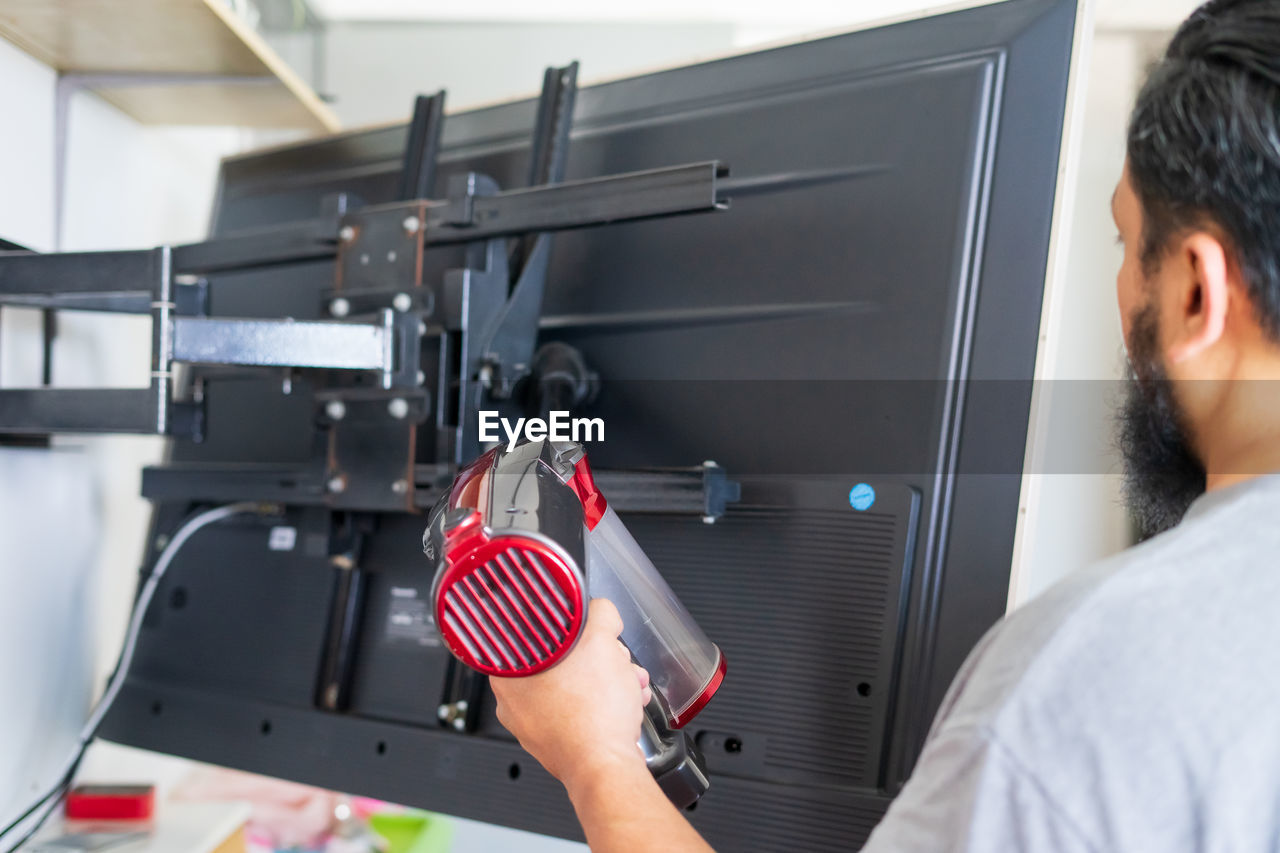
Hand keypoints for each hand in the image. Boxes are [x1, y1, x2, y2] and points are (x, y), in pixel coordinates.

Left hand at [491, 598, 651, 792]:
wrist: (604, 767)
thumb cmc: (593, 714)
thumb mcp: (601, 641)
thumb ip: (598, 614)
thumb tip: (599, 611)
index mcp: (510, 671)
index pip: (538, 631)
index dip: (572, 628)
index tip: (587, 632)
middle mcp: (513, 700)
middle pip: (560, 659)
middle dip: (598, 655)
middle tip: (615, 660)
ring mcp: (532, 724)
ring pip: (573, 685)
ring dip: (606, 679)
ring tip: (626, 684)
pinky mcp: (554, 741)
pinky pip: (577, 711)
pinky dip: (600, 704)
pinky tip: (621, 704)